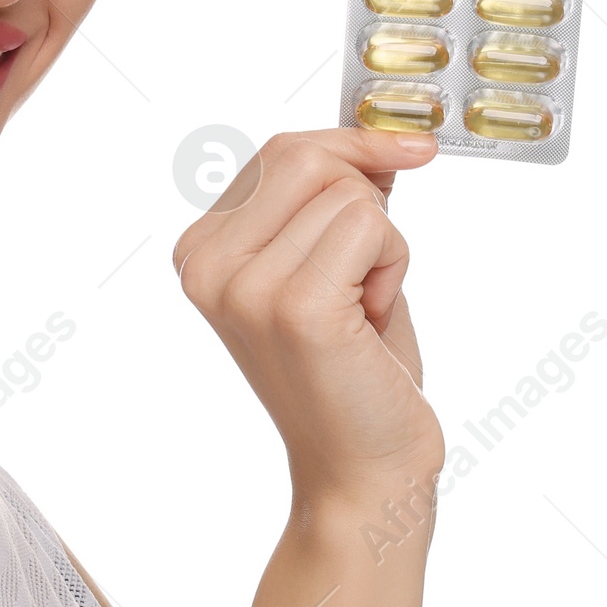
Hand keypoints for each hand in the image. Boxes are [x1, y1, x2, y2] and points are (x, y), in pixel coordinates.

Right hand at [172, 126, 442, 503]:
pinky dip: (394, 268)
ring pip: (349, 194)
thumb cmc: (354, 373)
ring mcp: (245, 288)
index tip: (406, 152)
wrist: (362, 471)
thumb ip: (326, 202)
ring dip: (384, 247)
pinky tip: (371, 323)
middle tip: (370, 270)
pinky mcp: (295, 307)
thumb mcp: (325, 268)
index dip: (351, 145)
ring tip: (363, 312)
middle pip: (306, 157)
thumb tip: (378, 136)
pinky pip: (373, 227)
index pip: (280, 151)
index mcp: (200, 255)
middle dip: (366, 197)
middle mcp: (207, 268)